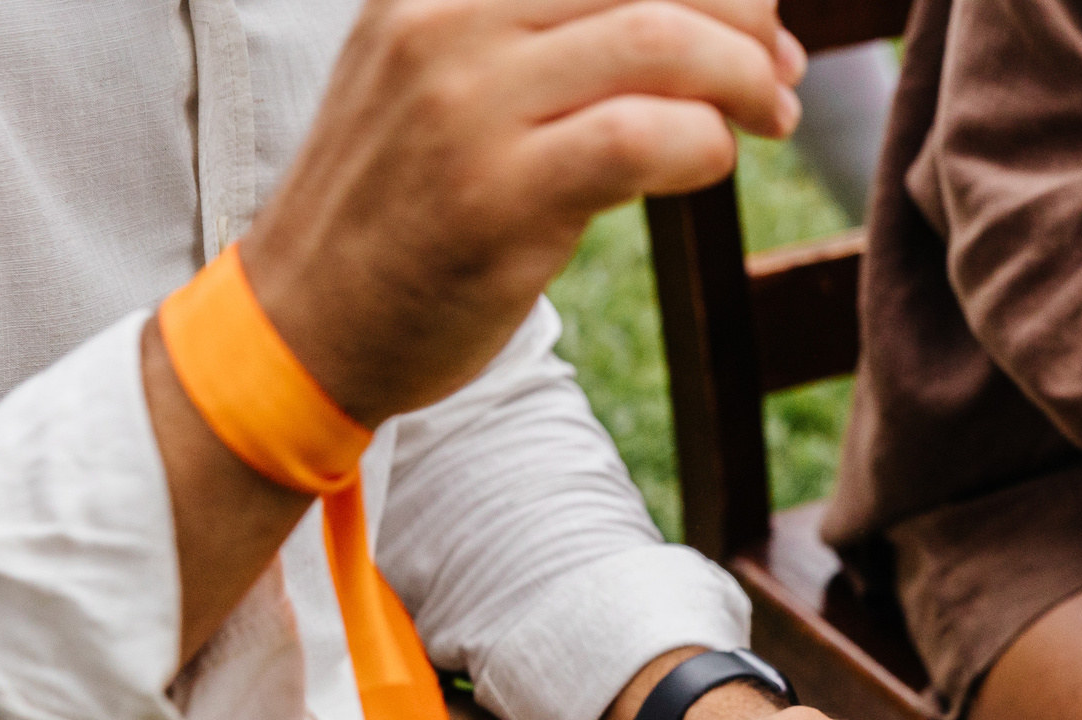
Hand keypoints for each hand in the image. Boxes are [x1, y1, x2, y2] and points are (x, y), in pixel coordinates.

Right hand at [242, 0, 805, 424]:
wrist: (303, 325)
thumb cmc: (396, 208)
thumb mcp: (434, 77)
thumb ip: (530, 31)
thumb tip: (681, 11)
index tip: (749, 7)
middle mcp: (442, 22)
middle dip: (741, 11)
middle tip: (779, 63)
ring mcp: (465, 108)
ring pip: (656, 40)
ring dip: (742, 76)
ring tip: (768, 113)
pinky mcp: (497, 198)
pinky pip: (638, 137)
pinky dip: (704, 142)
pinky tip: (712, 159)